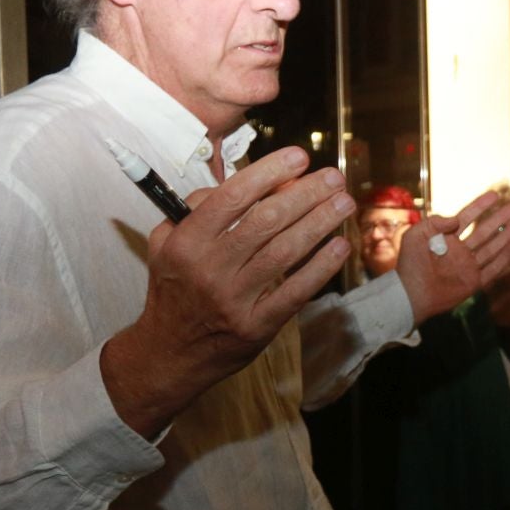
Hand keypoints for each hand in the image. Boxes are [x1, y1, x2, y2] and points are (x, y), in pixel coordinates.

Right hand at [102, 147, 353, 438]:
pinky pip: (295, 291)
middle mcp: (210, 268)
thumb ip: (194, 210)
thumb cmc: (174, 289)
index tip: (299, 156)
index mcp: (187, 242)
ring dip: (320, 223)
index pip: (233, 197)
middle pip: (267, 220)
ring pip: (285, 251)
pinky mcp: (257, 326)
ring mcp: (234, 299)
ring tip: (344, 203)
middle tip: (333, 177)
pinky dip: (321, 267)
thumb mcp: (165, 244)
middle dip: (306, 193)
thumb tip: (241, 183)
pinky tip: (340, 245)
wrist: (168, 352)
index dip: (269, 172)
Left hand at [395, 191, 509, 321]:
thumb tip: (456, 219)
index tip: (494, 195)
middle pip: (484, 231)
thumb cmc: (409, 265)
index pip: (467, 218)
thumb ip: (434, 222)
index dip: (480, 206)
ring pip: (492, 248)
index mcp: (446, 238)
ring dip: (506, 236)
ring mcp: (468, 266)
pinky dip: (506, 257)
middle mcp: (460, 251)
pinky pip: (494, 268)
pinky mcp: (474, 282)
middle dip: (499, 219)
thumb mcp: (414, 236)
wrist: (411, 294)